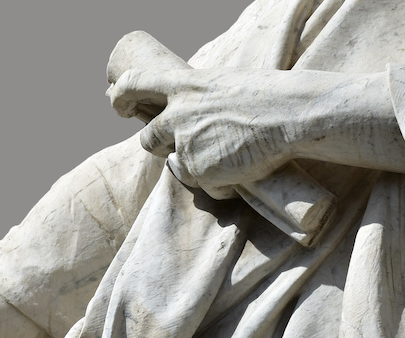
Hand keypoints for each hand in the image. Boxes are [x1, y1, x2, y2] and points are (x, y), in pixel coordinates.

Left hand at [108, 68, 404, 193]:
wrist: (287, 116)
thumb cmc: (267, 97)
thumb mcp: (226, 86)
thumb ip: (203, 100)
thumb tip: (200, 117)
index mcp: (184, 86)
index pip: (135, 83)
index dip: (122, 95)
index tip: (116, 103)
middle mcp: (176, 116)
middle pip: (148, 139)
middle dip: (159, 146)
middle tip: (180, 147)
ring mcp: (185, 145)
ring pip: (176, 166)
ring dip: (194, 167)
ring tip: (229, 157)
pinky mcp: (198, 171)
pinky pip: (203, 186)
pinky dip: (219, 185)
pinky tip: (241, 172)